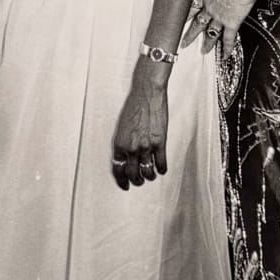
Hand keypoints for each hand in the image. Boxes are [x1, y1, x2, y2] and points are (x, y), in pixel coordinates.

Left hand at [111, 74, 167, 189]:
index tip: (125, 184)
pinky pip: (161, 163)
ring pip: (148, 172)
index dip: (121, 180)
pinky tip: (162, 169)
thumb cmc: (134, 106)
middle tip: (139, 182)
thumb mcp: (122, 126)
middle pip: (133, 174)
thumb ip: (124, 142)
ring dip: (149, 177)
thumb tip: (127, 156)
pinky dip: (162, 169)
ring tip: (150, 176)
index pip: (118, 169)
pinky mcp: (159, 143)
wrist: (147, 94)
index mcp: (120, 143)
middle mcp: (131, 148)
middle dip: (136, 181)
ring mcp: (146, 147)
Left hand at [183, 0, 256, 56]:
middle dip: (190, 34)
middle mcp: (209, 7)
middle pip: (197, 23)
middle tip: (183, 43)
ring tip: (203, 52)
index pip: (191, 6)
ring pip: (210, 33)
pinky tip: (224, 56)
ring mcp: (219, 17)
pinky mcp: (231, 24)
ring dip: (207, 43)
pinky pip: (228, 38)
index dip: (185, 15)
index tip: (178, 21)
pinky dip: (227, 48)